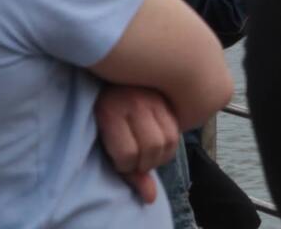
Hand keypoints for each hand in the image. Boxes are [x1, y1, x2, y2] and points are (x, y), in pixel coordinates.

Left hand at [96, 85, 181, 204]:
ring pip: (169, 140)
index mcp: (110, 112)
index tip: (118, 161)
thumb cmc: (104, 118)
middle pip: (152, 147)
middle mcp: (134, 102)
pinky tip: (157, 143)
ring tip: (147, 153)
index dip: (124, 166)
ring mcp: (153, 98)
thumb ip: (128, 173)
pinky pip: (176, 131)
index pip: (127, 154)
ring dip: (160, 156)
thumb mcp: (106, 144)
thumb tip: (151, 198)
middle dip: (145, 162)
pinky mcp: (166, 99)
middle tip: (135, 160)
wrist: (110, 81)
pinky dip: (169, 144)